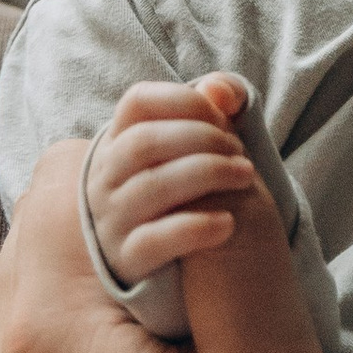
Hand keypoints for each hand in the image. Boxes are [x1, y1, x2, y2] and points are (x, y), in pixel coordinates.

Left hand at [0, 144, 352, 352]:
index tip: (245, 154)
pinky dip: (124, 321)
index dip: (159, 140)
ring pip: (53, 291)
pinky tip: (202, 350)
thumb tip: (207, 136)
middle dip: (141, 188)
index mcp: (49, 350)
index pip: (71, 173)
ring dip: (134, 255)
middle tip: (247, 203)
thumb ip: (235, 243)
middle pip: (47, 224)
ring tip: (234, 270)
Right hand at [86, 71, 257, 286]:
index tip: (222, 114)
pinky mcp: (126, 260)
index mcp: (118, 143)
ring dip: (208, 174)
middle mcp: (107, 178)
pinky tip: (228, 224)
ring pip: (152, 187)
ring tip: (246, 178)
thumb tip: (220, 88)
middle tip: (241, 153)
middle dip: (202, 139)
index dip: (182, 99)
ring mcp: (112, 219)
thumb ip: (210, 112)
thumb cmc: (178, 195)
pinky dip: (196, 228)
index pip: (138, 102)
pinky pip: (155, 240)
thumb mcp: (188, 153)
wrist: (155, 265)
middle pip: (145, 142)